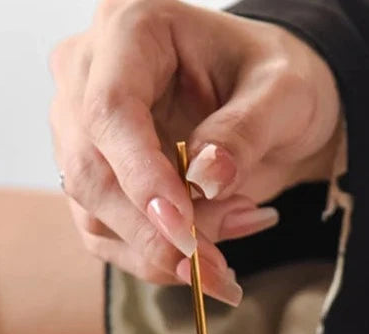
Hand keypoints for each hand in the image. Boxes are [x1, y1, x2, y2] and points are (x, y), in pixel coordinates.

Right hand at [50, 0, 341, 303]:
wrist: (273, 107)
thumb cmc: (275, 82)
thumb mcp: (285, 94)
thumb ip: (245, 131)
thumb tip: (204, 179)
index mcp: (130, 31)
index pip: (110, 110)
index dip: (142, 178)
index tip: (185, 230)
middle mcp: (88, 77)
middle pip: (91, 172)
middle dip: (154, 233)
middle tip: (214, 268)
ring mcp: (83, 132)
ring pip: (95, 215)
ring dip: (162, 252)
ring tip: (228, 253)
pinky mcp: (95, 180)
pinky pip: (107, 238)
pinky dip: (157, 261)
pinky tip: (210, 257)